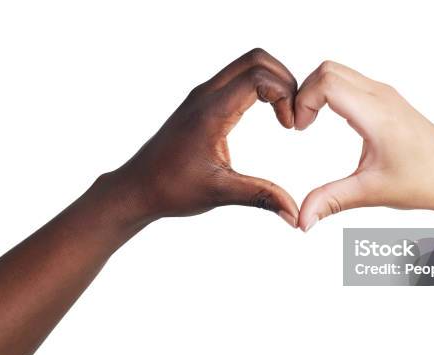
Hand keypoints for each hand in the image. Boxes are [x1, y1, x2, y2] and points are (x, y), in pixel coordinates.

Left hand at [110, 48, 298, 226]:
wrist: (137, 188)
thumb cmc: (171, 189)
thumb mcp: (220, 193)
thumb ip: (261, 197)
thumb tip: (295, 214)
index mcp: (211, 112)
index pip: (257, 76)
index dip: (284, 94)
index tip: (290, 125)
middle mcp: (206, 95)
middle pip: (256, 59)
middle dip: (284, 80)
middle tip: (294, 112)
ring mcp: (202, 95)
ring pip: (246, 65)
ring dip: (273, 81)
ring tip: (284, 113)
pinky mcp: (202, 101)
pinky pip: (237, 78)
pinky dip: (260, 86)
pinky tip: (267, 113)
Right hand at [294, 61, 433, 230]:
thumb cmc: (421, 182)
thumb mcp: (370, 192)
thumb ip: (330, 201)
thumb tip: (301, 220)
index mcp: (377, 115)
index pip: (328, 84)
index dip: (304, 101)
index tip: (300, 128)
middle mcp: (381, 96)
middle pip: (328, 70)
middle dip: (304, 92)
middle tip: (299, 124)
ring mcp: (385, 93)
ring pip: (338, 71)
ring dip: (316, 91)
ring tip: (309, 122)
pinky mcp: (386, 98)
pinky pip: (349, 80)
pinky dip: (330, 92)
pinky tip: (327, 118)